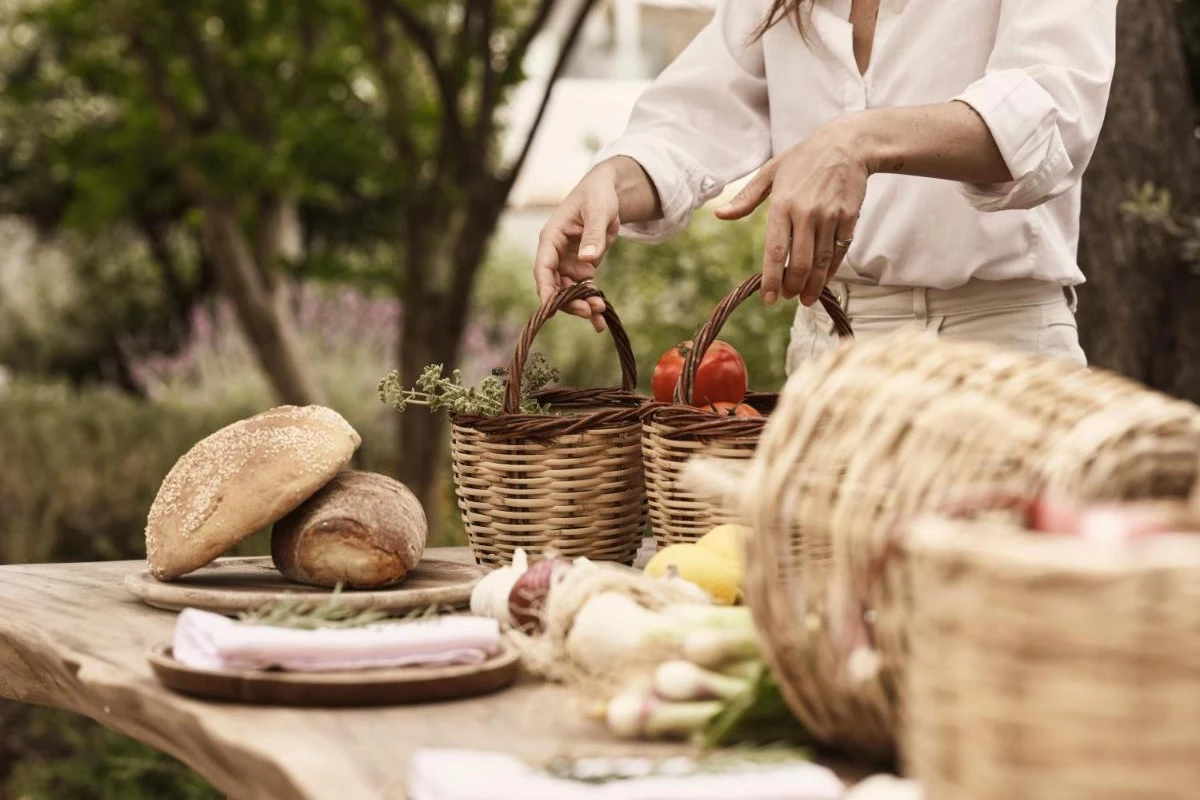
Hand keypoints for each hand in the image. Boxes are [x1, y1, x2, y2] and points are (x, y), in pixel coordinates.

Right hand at [533, 164, 622, 332]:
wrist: (607, 193)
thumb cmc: (598, 196)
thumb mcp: (598, 211)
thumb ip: (593, 235)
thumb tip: (588, 260)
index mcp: (551, 238)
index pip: (543, 267)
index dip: (546, 289)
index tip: (552, 308)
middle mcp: (556, 253)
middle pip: (554, 285)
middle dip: (569, 301)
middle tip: (588, 311)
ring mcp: (568, 263)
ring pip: (569, 292)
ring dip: (582, 304)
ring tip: (600, 313)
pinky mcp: (582, 268)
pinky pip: (583, 290)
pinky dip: (591, 303)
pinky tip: (601, 320)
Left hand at [715, 118, 868, 306]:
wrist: (848, 144)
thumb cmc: (804, 158)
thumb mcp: (770, 172)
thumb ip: (746, 198)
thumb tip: (720, 214)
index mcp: (782, 204)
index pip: (775, 251)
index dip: (772, 279)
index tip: (769, 299)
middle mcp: (806, 213)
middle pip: (800, 262)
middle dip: (793, 286)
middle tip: (788, 298)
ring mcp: (830, 216)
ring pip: (821, 261)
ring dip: (813, 285)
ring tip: (805, 298)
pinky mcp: (849, 218)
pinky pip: (839, 252)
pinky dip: (831, 270)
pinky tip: (823, 280)